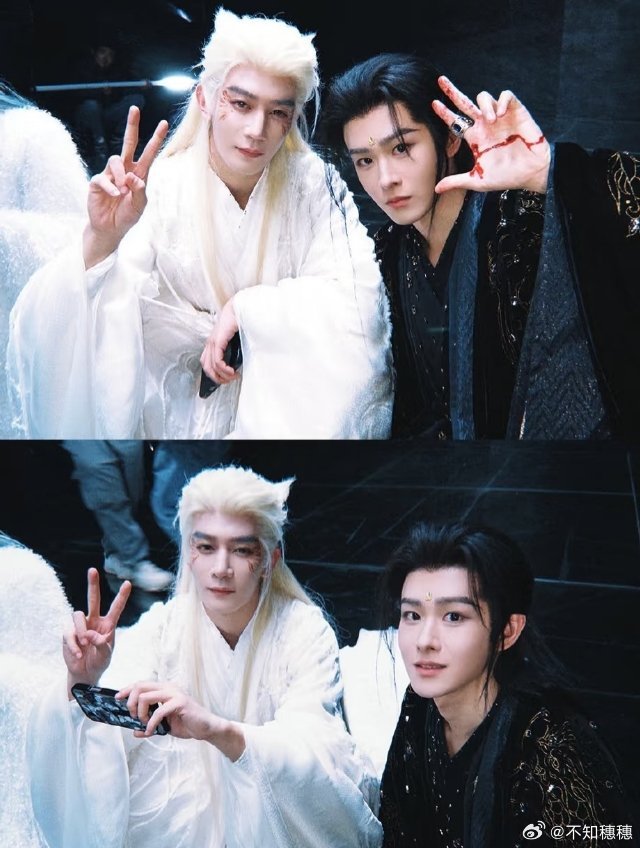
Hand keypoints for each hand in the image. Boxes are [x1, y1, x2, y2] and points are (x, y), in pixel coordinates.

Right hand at [63, 567, 130, 691]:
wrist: (85, 674)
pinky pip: (69, 633)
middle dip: (92, 585)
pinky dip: (74, 645)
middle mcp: (94, 621)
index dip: (122, 596)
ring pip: (78, 615)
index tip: (128, 583)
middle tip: (92, 570)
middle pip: (93, 599)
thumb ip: (102, 644)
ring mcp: (80, 626)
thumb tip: (90, 636)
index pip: (116, 608)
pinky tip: (78, 654)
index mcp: (108, 624)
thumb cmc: (99, 661)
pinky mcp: (68, 634)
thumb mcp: (106, 655)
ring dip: (82, 630)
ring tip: (86, 643)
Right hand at [83, 105, 168, 267]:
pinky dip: (111, 187)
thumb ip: (139, 192)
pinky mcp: (97, 182)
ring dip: (121, 175)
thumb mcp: (139, 206)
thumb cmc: (126, 217)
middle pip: (128, 143)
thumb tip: (134, 178)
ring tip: (123, 190)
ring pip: (115, 160)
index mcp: (139, 174)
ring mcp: (110, 175)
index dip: (155, 139)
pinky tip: (116, 196)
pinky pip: (103, 178)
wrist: (110, 229)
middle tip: (135, 109)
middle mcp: (125, 170)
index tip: (164, 124)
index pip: (148, 154)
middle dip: (132, 126)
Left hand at [116, 680, 216, 739]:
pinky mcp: (180, 702)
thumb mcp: (164, 726)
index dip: (127, 689)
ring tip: (144, 723)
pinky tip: (151, 730)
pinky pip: (159, 711)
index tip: (117, 698)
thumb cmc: (186, 723)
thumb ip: (149, 726)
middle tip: (133, 716)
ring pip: (146, 696)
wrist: (205, 728)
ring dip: (140, 712)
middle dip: (131, 701)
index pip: (141, 684)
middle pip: (140, 686)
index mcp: (163, 690)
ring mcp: (174, 693)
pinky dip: (151, 722)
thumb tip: (135, 732)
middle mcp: (168, 688)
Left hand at [200, 298, 240, 384]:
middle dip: (217, 378)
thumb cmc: (239, 322)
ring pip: (211, 366)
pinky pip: (217, 360)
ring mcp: (212, 342)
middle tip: (229, 381)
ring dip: (222, 375)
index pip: (207, 364)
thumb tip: (237, 364)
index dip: (215, 375)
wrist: (239, 308)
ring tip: (232, 376)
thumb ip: (234, 351)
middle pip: (207, 368)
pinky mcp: (217, 341)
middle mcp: (210, 344)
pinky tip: (231, 371)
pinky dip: (223, 369)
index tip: (227, 378)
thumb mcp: (235, 340)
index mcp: (213, 344)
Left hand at [432, 75, 550, 194]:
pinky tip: (501, 114)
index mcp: (475, 138)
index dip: (445, 113)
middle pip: (465, 103)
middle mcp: (485, 124)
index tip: (434, 104)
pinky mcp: (516, 111)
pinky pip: (506, 96)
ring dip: (484, 105)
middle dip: (452, 91)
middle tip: (440, 80)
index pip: (456, 122)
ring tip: (490, 120)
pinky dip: (501, 101)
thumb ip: (457, 181)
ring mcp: (500, 117)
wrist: (531, 173)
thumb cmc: (506, 177)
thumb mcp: (477, 180)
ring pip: (484, 97)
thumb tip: (436, 189)